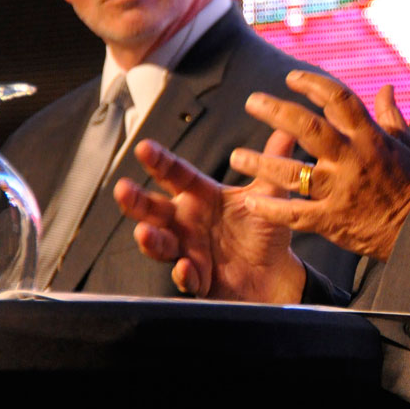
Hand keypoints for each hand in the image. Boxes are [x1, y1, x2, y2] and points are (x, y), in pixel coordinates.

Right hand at [113, 131, 306, 302]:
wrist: (273, 272)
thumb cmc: (263, 231)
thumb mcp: (268, 196)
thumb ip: (272, 165)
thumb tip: (286, 131)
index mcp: (200, 196)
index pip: (175, 174)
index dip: (159, 161)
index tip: (144, 147)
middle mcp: (187, 221)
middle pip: (154, 209)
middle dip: (136, 200)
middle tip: (123, 189)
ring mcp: (188, 249)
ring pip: (160, 244)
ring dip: (150, 238)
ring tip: (145, 232)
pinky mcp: (197, 277)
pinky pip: (186, 276)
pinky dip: (184, 273)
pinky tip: (185, 267)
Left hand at [230, 71, 409, 262]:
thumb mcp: (407, 145)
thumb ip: (391, 115)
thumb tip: (385, 88)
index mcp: (370, 138)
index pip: (339, 100)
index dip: (313, 85)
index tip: (291, 78)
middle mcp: (352, 160)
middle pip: (309, 130)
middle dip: (277, 112)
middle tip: (252, 102)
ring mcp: (340, 191)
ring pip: (294, 173)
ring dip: (262, 163)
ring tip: (236, 157)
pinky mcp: (333, 220)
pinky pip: (296, 214)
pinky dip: (272, 209)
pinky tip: (251, 202)